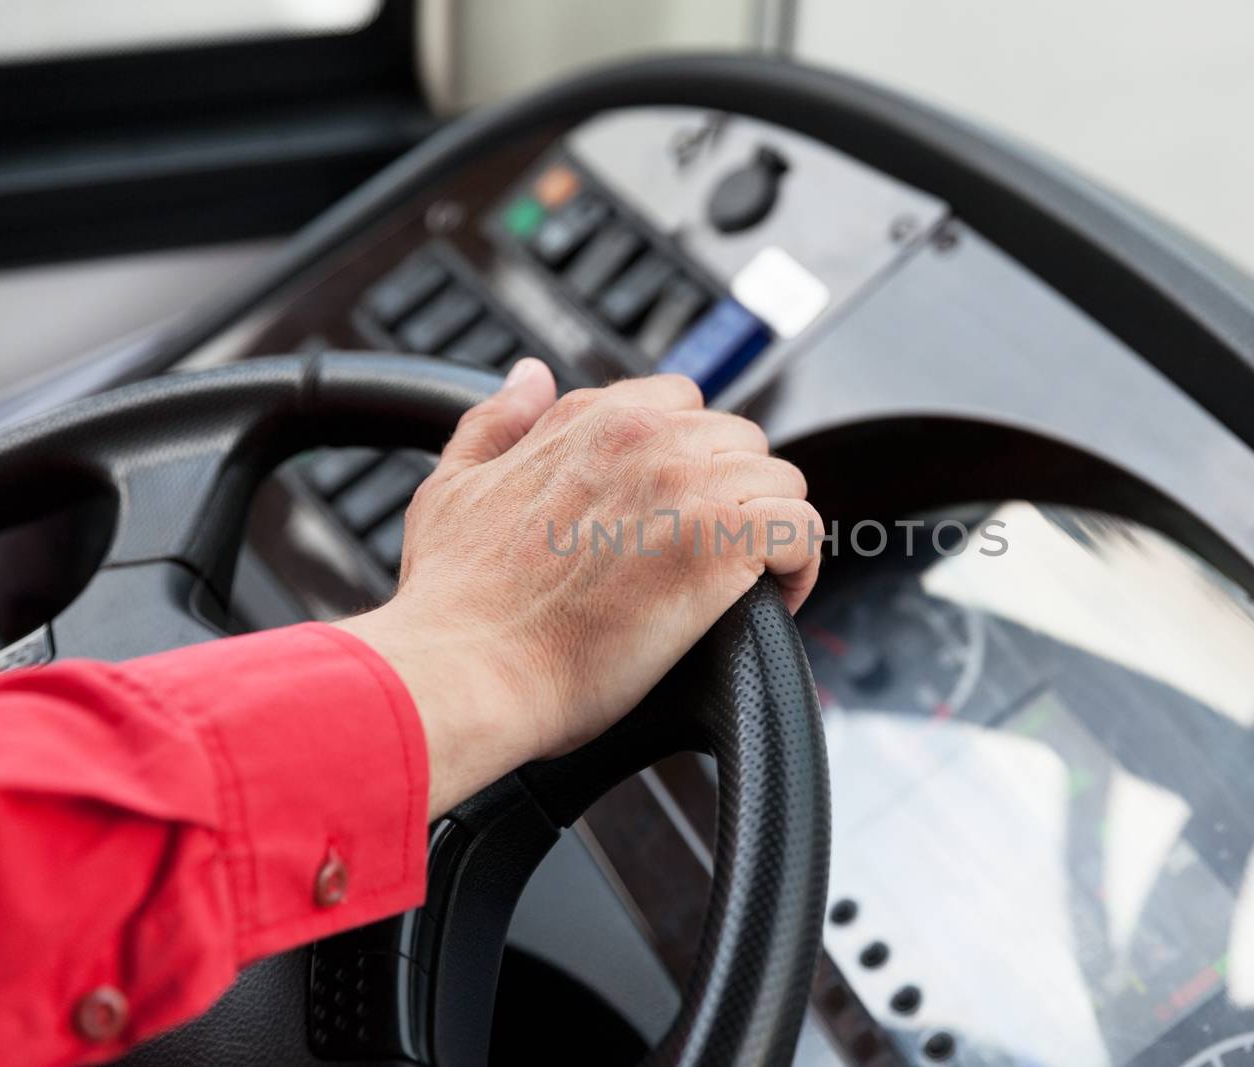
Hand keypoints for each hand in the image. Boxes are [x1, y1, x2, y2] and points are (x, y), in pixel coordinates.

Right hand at [335, 359, 821, 818]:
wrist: (467, 671)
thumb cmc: (454, 602)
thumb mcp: (451, 487)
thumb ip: (495, 422)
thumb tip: (529, 374)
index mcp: (589, 418)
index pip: (683, 403)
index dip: (691, 460)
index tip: (679, 512)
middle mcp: (644, 436)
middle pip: (741, 442)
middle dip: (735, 495)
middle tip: (709, 559)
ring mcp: (686, 484)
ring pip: (781, 482)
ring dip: (770, 530)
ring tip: (745, 584)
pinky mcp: (720, 541)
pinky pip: (802, 529)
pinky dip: (800, 564)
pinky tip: (775, 599)